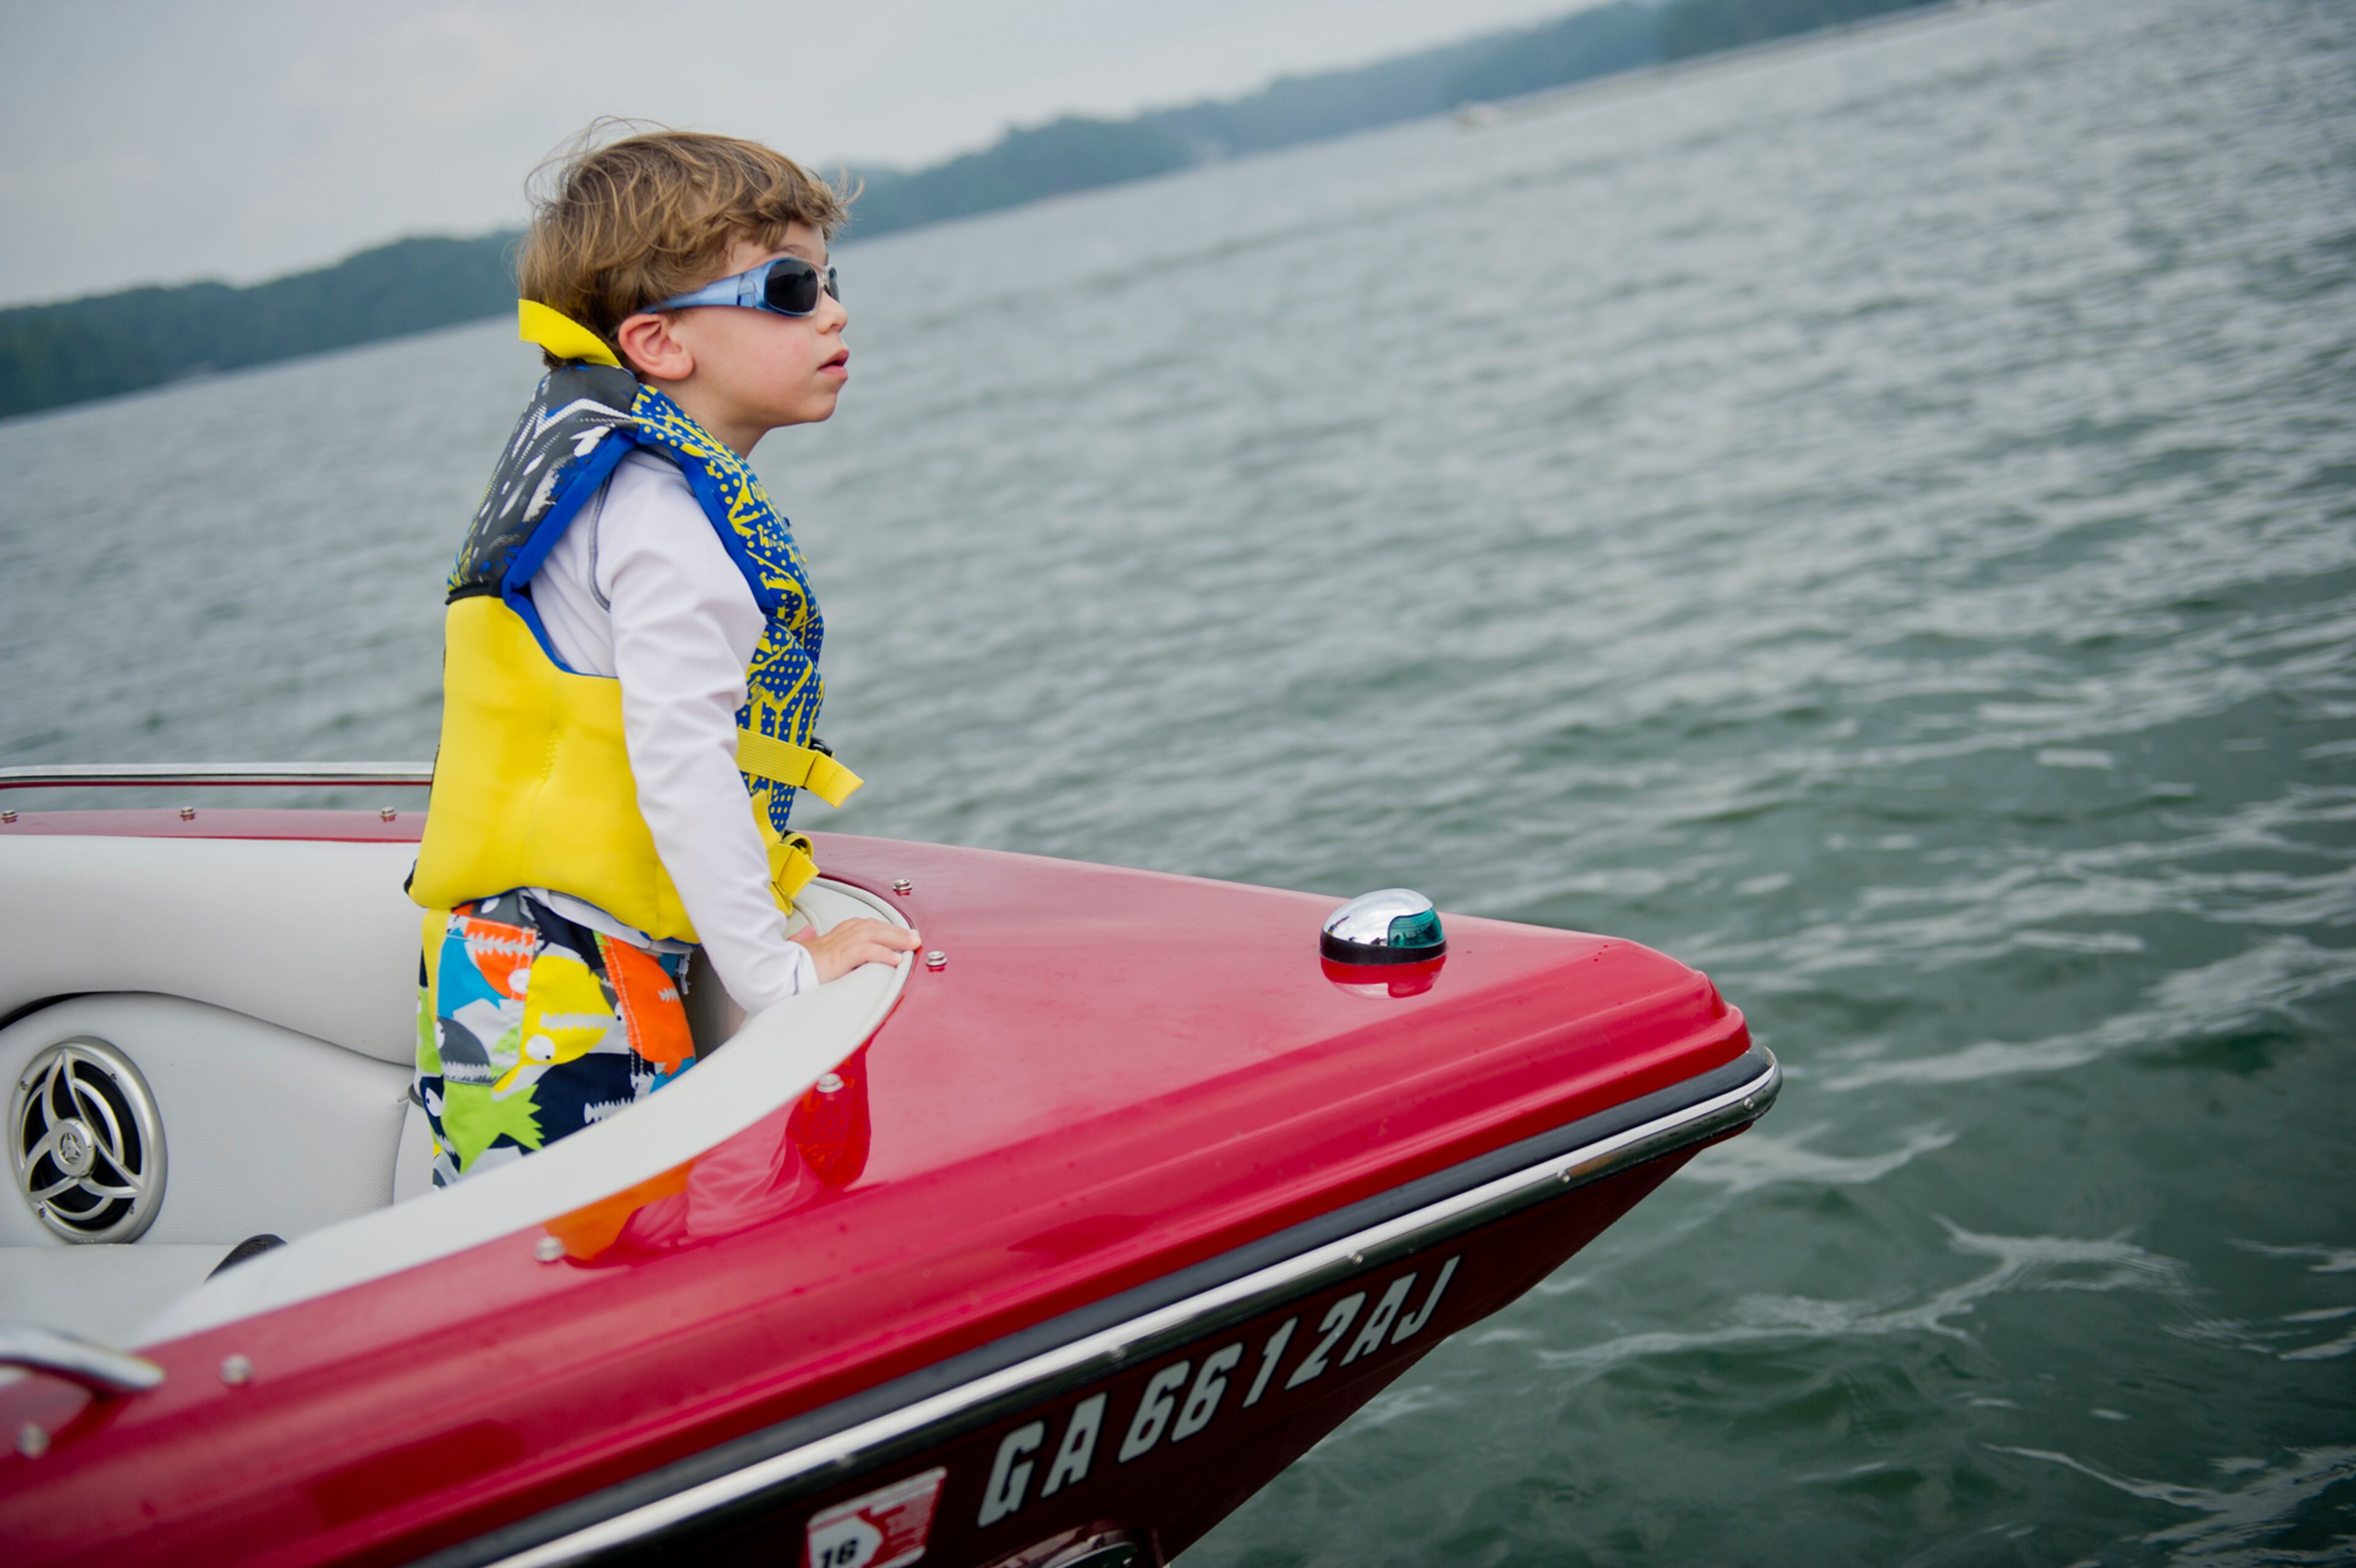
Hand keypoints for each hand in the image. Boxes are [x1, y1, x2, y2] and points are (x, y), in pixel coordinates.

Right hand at [790, 917, 922, 983]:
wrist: (772, 975)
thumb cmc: (784, 967)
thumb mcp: (796, 951)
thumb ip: (803, 940)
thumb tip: (806, 931)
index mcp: (827, 937)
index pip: (858, 925)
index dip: (879, 927)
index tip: (896, 931)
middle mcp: (834, 938)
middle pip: (870, 926)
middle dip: (895, 930)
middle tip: (914, 936)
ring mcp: (834, 948)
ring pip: (871, 934)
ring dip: (895, 938)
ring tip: (912, 944)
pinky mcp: (834, 959)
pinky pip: (863, 952)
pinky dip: (881, 953)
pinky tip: (895, 959)